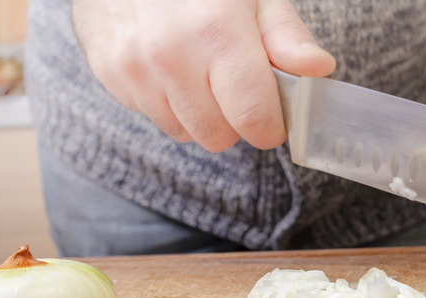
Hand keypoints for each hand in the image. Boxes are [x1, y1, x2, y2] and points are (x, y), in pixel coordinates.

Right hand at [72, 0, 335, 151]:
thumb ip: (285, 36)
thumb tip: (317, 69)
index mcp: (216, 31)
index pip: (253, 119)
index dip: (270, 125)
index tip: (273, 113)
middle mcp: (169, 54)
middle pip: (218, 137)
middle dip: (234, 119)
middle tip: (234, 83)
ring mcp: (132, 66)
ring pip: (183, 131)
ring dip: (199, 112)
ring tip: (199, 68)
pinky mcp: (108, 72)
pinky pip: (151, 114)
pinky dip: (167, 99)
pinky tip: (168, 63)